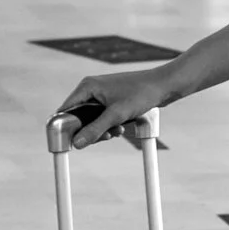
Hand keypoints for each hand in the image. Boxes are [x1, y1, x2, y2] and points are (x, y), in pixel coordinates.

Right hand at [53, 69, 169, 148]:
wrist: (163, 85)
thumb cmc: (141, 93)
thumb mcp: (116, 115)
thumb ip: (95, 130)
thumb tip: (77, 144)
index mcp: (87, 87)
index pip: (65, 109)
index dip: (65, 127)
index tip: (68, 143)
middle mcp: (91, 89)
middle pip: (78, 117)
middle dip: (89, 131)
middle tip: (104, 137)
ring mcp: (101, 95)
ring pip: (91, 120)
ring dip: (102, 130)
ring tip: (117, 131)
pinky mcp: (111, 101)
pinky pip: (102, 118)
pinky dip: (109, 125)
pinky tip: (121, 128)